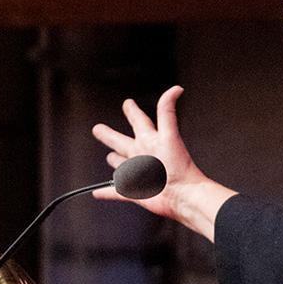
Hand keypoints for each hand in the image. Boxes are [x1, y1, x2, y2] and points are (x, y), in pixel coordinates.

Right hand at [91, 86, 235, 240]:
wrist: (184, 194)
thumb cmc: (180, 166)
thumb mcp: (170, 134)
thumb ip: (168, 111)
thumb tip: (176, 89)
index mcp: (150, 141)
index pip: (139, 121)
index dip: (132, 111)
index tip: (127, 103)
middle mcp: (143, 156)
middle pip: (123, 142)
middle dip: (110, 135)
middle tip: (99, 129)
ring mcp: (139, 174)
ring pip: (122, 166)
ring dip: (115, 162)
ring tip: (110, 158)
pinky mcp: (136, 192)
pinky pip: (118, 192)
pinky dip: (107, 192)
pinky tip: (98, 192)